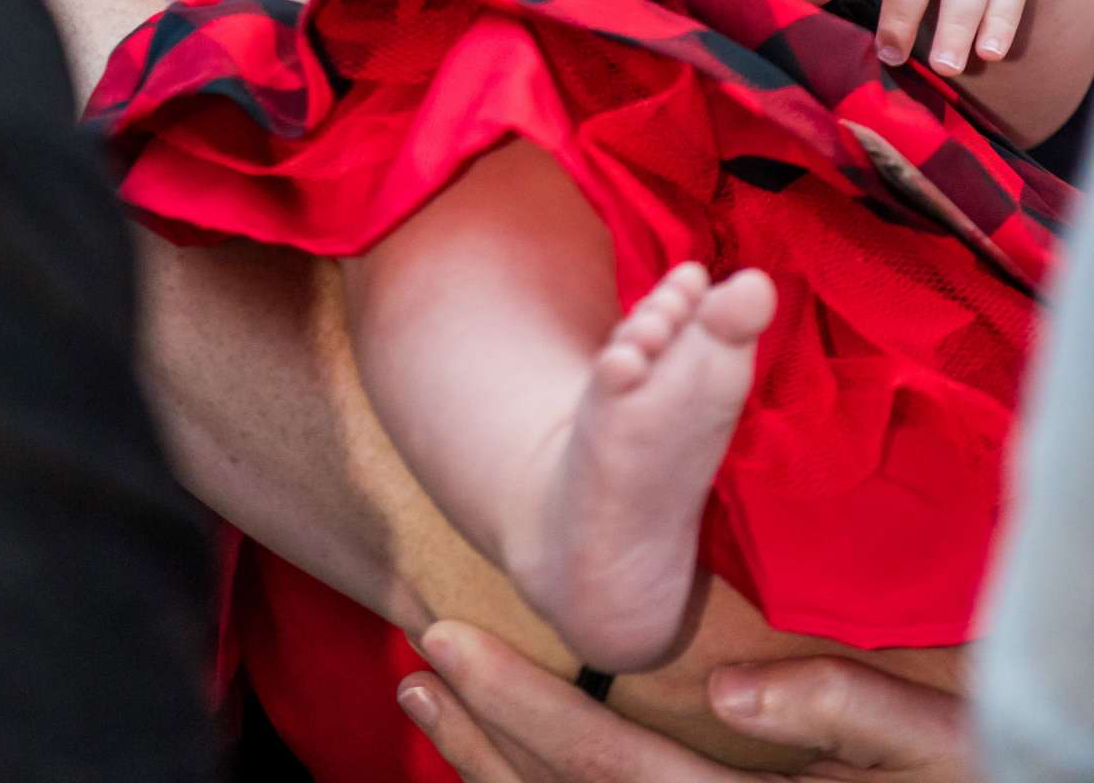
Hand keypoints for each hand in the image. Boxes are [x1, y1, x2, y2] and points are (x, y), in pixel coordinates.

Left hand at [397, 623, 975, 782]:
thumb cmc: (991, 781)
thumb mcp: (947, 748)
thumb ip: (848, 716)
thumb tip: (726, 689)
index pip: (607, 771)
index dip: (517, 708)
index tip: (447, 641)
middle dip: (480, 735)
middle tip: (419, 659)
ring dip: (496, 767)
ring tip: (437, 703)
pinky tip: (509, 756)